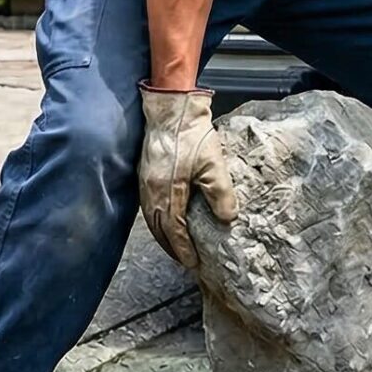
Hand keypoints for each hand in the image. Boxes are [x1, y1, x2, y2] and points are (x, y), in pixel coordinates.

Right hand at [137, 84, 238, 268]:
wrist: (172, 109)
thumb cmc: (192, 134)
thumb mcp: (215, 165)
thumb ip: (221, 194)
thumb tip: (227, 218)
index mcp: (167, 191)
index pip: (174, 230)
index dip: (184, 249)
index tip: (193, 262)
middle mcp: (151, 191)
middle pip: (158, 230)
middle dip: (171, 248)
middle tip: (184, 260)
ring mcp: (145, 183)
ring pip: (150, 219)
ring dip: (162, 236)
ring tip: (174, 246)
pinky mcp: (144, 174)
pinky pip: (147, 207)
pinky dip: (156, 220)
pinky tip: (164, 220)